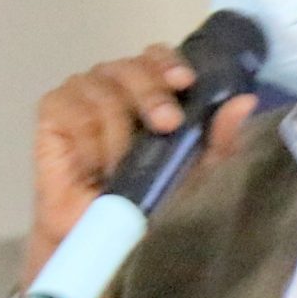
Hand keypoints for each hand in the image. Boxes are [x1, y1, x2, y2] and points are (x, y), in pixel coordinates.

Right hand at [17, 44, 255, 297]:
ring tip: (120, 168)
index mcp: (149, 91)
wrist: (100, 240)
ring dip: (118, 131)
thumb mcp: (192, 174)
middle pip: (130, 66)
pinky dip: (87, 138)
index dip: (167, 63)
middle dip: (151, 92)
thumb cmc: (146, 202)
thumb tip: (245, 102)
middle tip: (167, 125)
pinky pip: (71, 109)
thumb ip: (217, 140)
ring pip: (101, 88)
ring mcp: (80, 96)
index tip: (185, 82)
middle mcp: (114, 85)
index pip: (156, 57)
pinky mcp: (52, 115)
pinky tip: (93, 164)